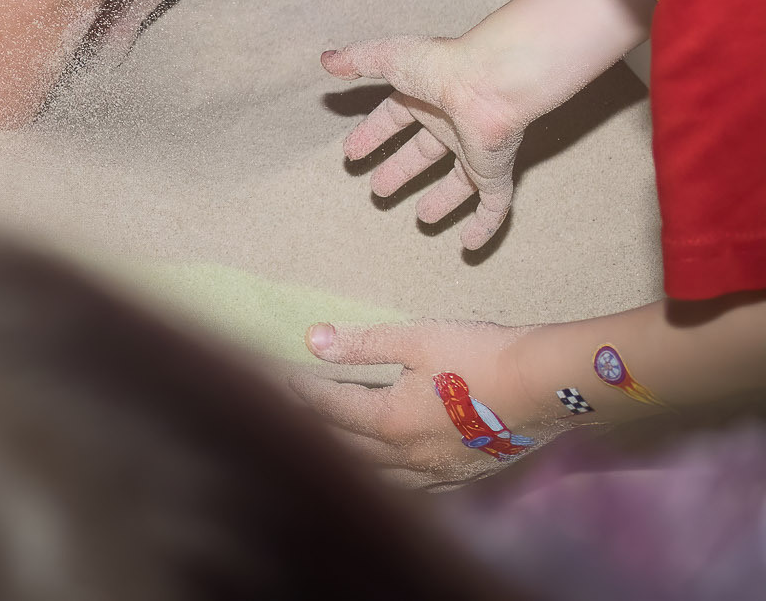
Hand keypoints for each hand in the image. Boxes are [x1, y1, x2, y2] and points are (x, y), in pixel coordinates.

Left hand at [291, 318, 552, 485]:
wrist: (546, 386)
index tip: (282, 379)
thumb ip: (362, 344)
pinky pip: (414, 487)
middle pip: (346, 448)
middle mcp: (408, 457)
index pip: (330, 408)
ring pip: (378, 477)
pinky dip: (388, 478)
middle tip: (294, 412)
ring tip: (329, 445)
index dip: (303, 391)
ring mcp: (438, 473)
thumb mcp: (416, 339)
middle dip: (316, 428)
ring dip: (349, 460)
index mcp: (389, 421)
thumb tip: (313, 340)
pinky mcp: (464, 477)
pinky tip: (386, 472)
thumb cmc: (478, 355)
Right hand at [324, 35, 535, 248]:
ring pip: (460, 181)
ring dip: (441, 199)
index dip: (372, 135)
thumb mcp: (388, 58)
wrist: (492, 81)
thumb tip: (326, 61)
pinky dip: (484, 226)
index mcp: (425, 97)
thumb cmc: (441, 65)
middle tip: (378, 189)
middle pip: (423, 153)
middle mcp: (451, 125)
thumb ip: (358, 60)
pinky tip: (470, 245)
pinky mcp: (496, 172)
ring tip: (423, 219)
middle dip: (401, 171)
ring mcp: (476, 150)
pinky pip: (493, 205)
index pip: (394, 119)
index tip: (350, 153)